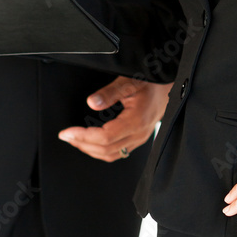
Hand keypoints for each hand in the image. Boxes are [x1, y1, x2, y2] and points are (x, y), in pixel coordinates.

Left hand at [58, 76, 173, 162]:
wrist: (171, 87)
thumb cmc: (152, 83)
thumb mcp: (129, 81)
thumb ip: (110, 93)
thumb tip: (91, 103)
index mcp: (136, 121)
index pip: (105, 138)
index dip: (83, 137)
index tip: (67, 132)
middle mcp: (138, 134)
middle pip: (105, 150)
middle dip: (82, 144)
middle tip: (65, 136)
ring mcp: (139, 139)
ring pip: (111, 155)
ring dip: (90, 150)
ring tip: (74, 140)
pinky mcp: (138, 139)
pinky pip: (118, 153)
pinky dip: (101, 150)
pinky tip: (91, 143)